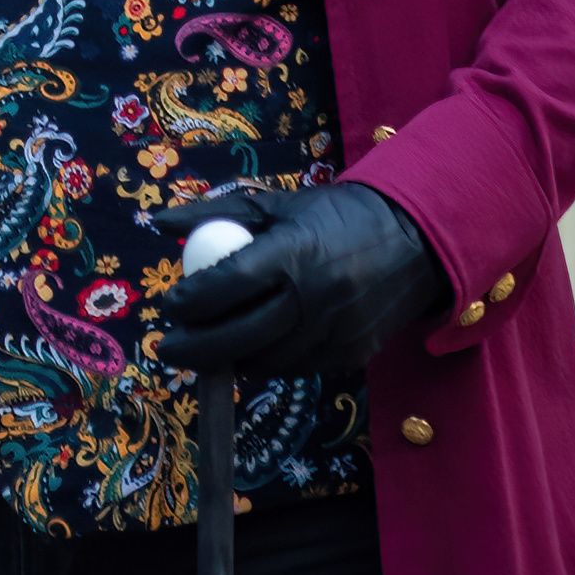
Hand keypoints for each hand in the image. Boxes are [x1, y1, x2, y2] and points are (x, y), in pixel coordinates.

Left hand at [158, 182, 447, 380]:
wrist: (416, 240)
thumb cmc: (336, 216)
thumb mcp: (278, 206)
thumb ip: (216, 215)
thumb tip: (158, 223)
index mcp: (295, 252)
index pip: (230, 284)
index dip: (192, 300)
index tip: (168, 305)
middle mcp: (316, 297)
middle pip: (240, 336)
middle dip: (196, 348)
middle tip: (167, 346)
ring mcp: (336, 333)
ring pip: (266, 361)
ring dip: (230, 359)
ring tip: (206, 348)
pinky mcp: (352, 356)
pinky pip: (296, 368)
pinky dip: (268, 362)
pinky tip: (250, 349)